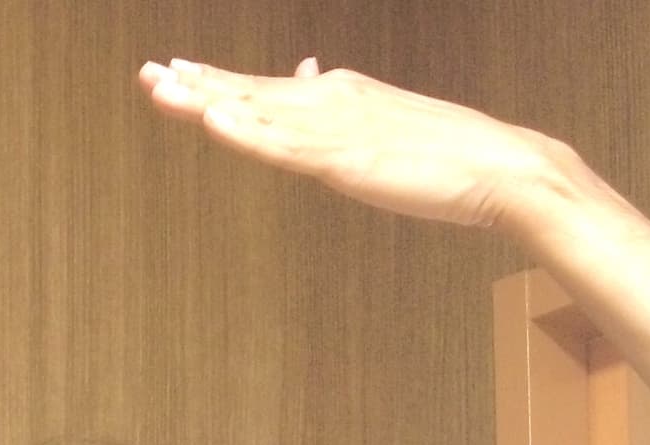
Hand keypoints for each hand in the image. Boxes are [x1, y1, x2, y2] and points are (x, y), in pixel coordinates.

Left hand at [140, 58, 572, 232]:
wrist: (502, 168)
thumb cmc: (445, 154)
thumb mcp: (383, 128)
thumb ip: (343, 114)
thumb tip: (309, 77)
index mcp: (340, 96)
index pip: (264, 87)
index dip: (216, 81)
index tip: (174, 71)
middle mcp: (331, 103)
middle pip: (249, 91)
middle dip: (195, 83)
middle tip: (147, 73)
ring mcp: (336, 130)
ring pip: (256, 111)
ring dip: (204, 99)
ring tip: (159, 86)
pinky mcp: (345, 160)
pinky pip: (283, 146)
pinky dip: (245, 131)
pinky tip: (212, 118)